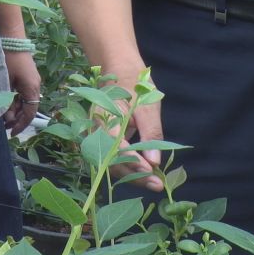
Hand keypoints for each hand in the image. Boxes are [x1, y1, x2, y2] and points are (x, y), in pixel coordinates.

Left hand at [3, 47, 42, 134]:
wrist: (11, 37)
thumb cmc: (8, 58)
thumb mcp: (5, 81)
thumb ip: (5, 100)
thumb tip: (5, 118)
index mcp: (32, 88)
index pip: (30, 113)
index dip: (21, 125)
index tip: (12, 134)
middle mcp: (35, 86)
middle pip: (27, 108)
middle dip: (15, 118)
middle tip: (2, 125)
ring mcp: (31, 81)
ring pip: (24, 101)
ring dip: (13, 109)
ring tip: (1, 116)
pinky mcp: (26, 77)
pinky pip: (22, 94)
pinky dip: (14, 100)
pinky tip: (4, 104)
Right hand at [101, 66, 165, 192]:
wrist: (118, 69)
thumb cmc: (134, 82)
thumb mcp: (147, 105)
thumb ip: (150, 132)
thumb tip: (154, 162)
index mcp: (103, 118)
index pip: (116, 147)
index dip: (134, 162)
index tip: (152, 172)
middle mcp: (95, 131)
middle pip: (112, 162)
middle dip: (136, 176)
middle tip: (158, 185)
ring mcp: (97, 137)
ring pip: (112, 164)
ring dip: (133, 175)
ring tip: (155, 183)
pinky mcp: (103, 141)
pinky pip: (113, 158)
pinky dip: (130, 167)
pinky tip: (146, 173)